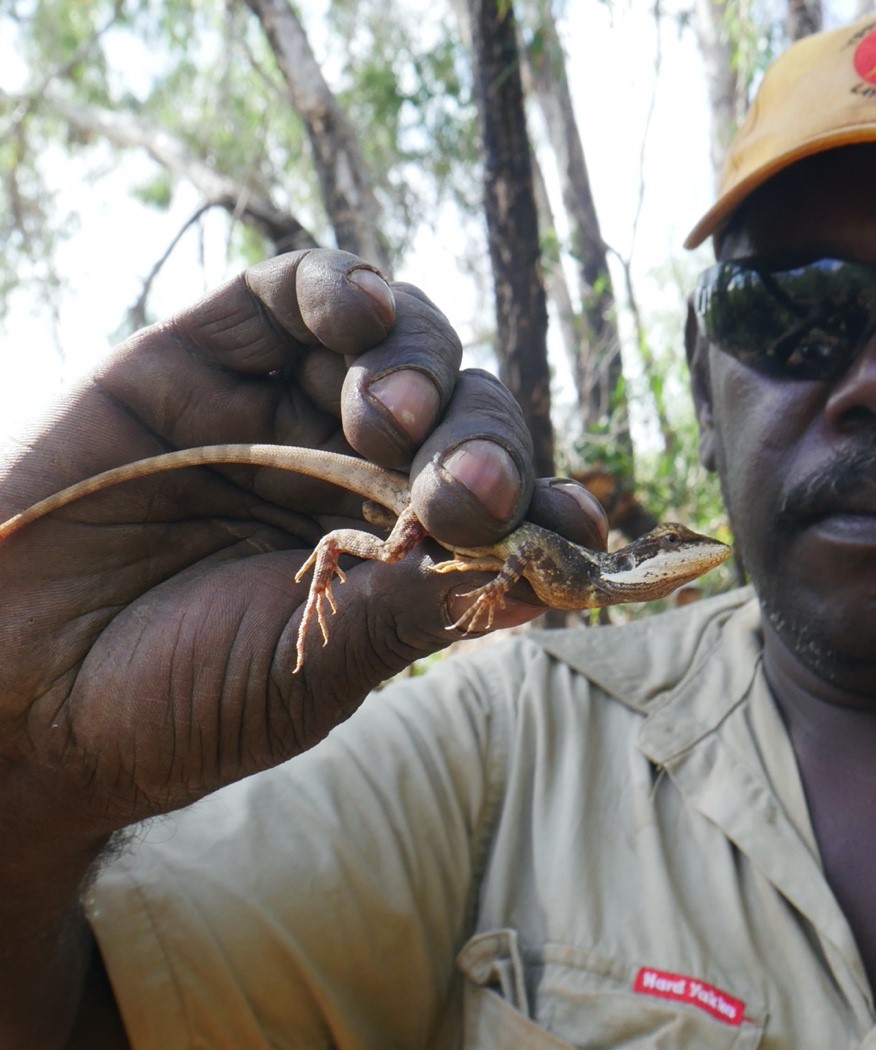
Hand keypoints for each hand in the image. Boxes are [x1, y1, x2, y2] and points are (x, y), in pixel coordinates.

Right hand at [0, 249, 604, 839]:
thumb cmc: (175, 697)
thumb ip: (428, 602)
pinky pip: (292, 291)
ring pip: (397, 343)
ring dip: (416, 366)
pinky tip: (358, 308)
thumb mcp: (320, 663)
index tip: (578, 531)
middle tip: (463, 494)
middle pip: (465, 416)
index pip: (506, 501)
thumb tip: (556, 569)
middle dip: (480, 445)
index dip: (547, 503)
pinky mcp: (207, 357)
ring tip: (387, 420)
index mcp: (403, 548)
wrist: (17, 690)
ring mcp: (287, 408)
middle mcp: (359, 472)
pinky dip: (337, 285)